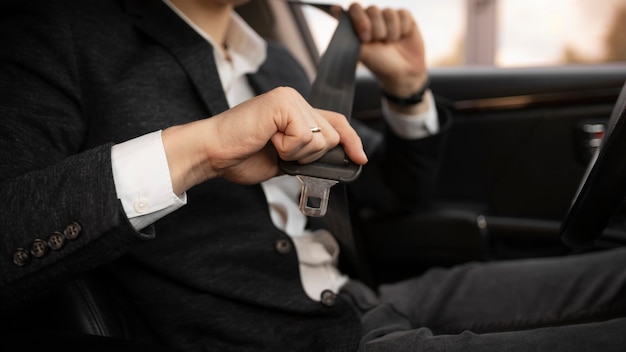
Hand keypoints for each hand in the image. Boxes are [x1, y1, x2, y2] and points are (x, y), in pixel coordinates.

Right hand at [162, 87, 366, 193]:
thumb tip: (333, 163)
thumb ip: (306, 154)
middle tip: (280, 152)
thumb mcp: (284, 159)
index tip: (360, 158)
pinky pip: (304, 137)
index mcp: (296, 110)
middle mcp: (295, 99)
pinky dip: (287, 149)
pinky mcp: (282, 103)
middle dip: (311, 155)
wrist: (213, 153)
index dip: (351, 141)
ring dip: (297, 153)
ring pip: (321, 139)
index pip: (336, 122)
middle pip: (332, 135)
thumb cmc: (241, 155)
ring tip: (271, 145)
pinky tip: (267, 140)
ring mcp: (289, 98)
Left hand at [347, 3, 427, 99]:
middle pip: (372, 10)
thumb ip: (349, 32)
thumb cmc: (379, 63)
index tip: (365, 38)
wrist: (402, 73)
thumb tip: (335, 9)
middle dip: (377, 30)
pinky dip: (403, 29)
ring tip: (390, 43)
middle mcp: (372, 18)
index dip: (360, 20)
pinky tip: (402, 37)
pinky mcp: (404, 17)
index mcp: (359, 24)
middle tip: (378, 43)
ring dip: (391, 32)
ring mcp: (388, 17)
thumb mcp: (361, 51)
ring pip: (389, 13)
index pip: (355, 8)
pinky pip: (403, 14)